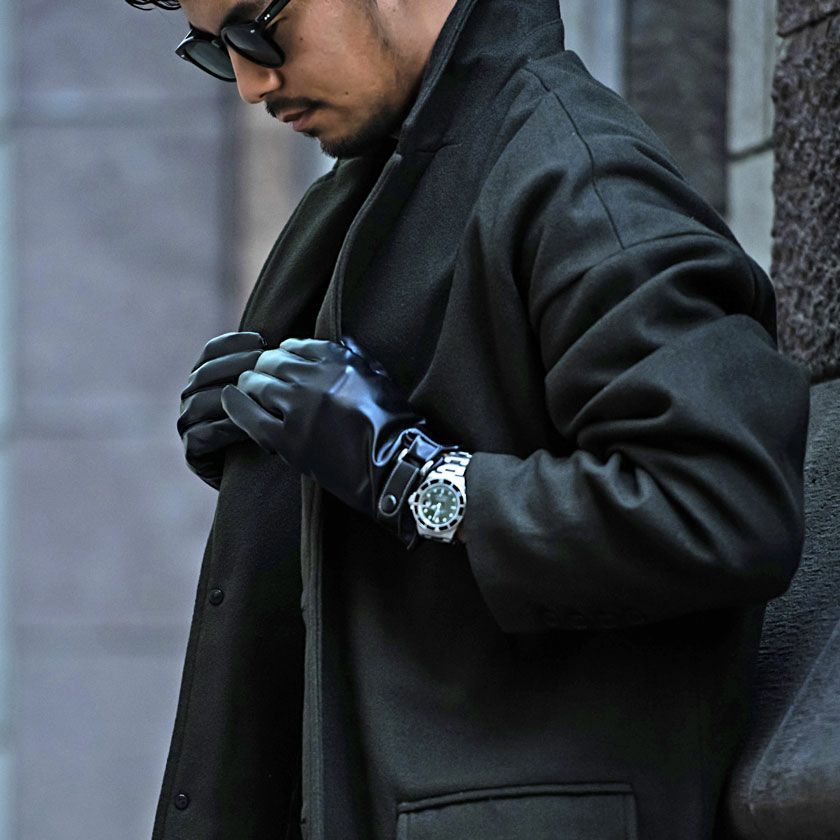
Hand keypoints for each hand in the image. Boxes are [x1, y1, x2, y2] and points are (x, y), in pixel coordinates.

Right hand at [177, 331, 266, 488]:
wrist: (265, 477)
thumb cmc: (275, 427)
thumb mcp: (273, 393)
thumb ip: (271, 369)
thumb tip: (292, 342)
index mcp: (207, 378)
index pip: (212, 351)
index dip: (233, 343)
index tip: (262, 339)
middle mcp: (192, 397)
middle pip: (204, 373)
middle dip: (234, 366)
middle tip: (264, 365)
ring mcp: (188, 425)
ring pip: (198, 402)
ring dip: (230, 397)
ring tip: (259, 395)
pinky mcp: (192, 452)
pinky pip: (200, 435)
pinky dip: (224, 428)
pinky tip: (249, 426)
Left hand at [220, 335, 455, 544]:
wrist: (396, 468)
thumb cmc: (394, 425)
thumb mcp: (379, 378)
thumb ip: (355, 357)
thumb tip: (340, 340)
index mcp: (339, 361)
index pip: (297, 345)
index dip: (285, 355)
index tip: (283, 365)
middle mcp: (316, 379)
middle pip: (272, 362)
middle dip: (263, 368)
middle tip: (260, 378)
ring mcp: (300, 410)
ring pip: (257, 385)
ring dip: (250, 386)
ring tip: (248, 392)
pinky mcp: (289, 440)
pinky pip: (250, 418)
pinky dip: (236, 407)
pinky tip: (229, 400)